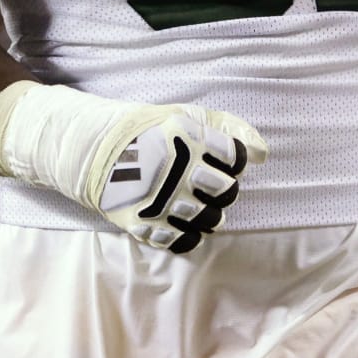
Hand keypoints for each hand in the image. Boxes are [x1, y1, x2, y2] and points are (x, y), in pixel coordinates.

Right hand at [0, 81, 267, 253]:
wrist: (94, 151)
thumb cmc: (151, 130)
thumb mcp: (188, 115)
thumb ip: (230, 127)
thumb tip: (263, 153)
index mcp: (190, 139)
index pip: (237, 159)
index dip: (233, 160)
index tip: (219, 159)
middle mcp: (177, 171)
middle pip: (227, 192)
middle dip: (223, 189)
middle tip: (209, 183)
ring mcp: (161, 200)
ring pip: (210, 220)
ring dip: (208, 213)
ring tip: (194, 202)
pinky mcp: (144, 224)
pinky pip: (182, 241)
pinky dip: (188, 234)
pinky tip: (180, 220)